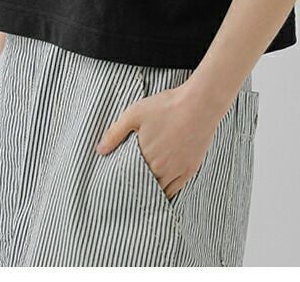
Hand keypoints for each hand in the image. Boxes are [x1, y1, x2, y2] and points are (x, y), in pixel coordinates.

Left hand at [95, 83, 220, 199]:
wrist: (200, 104)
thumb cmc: (166, 106)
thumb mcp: (135, 113)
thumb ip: (115, 133)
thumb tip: (99, 151)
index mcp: (145, 157)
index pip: (129, 179)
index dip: (122, 183)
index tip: (115, 188)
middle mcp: (161, 169)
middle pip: (144, 188)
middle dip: (135, 189)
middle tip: (127, 193)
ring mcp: (177, 171)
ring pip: (159, 192)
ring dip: (150, 194)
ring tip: (141, 195)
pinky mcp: (190, 170)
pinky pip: (175, 191)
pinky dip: (166, 194)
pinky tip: (160, 194)